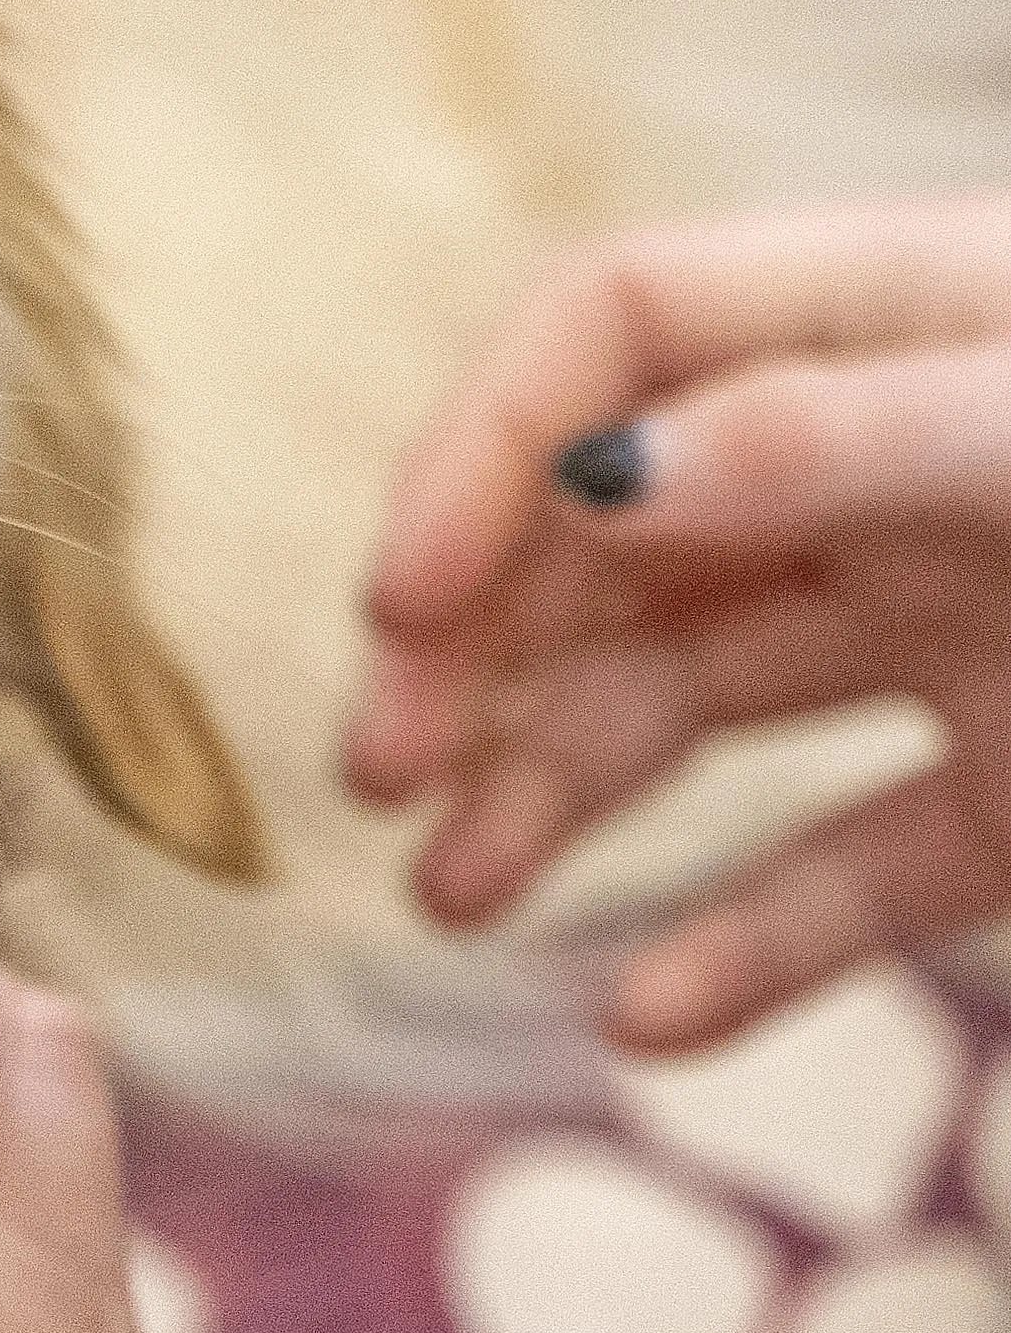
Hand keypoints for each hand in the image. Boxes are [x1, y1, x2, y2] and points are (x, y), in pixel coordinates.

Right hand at [347, 197, 1010, 1049]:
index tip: (399, 601)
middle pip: (612, 536)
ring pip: (690, 707)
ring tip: (451, 897)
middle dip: (477, 647)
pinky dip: (745, 955)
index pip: (615, 329)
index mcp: (900, 315)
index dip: (484, 449)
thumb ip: (831, 435)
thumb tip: (597, 476)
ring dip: (549, 797)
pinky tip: (650, 1017)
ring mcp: (950, 632)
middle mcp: (896, 471)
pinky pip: (848, 876)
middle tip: (382, 772)